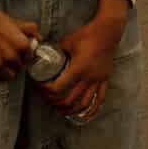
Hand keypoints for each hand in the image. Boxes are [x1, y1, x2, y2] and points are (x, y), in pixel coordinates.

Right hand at [0, 0, 39, 80]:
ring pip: (8, 77)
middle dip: (14, 64)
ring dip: (5, 72)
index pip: (28, 59)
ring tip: (0, 64)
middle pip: (18, 69)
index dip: (23, 57)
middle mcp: (12, 57)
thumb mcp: (17, 22)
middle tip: (7, 57)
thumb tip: (39, 38)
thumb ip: (31, 30)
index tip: (18, 54)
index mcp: (22, 45)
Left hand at [40, 0, 124, 120]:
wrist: (107, 32)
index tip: (40, 87)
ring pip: (84, 104)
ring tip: (62, 111)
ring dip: (71, 110)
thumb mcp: (67, 42)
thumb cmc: (87, 35)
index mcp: (77, 69)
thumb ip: (57, 51)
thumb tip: (45, 55)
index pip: (58, 88)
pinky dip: (92, 110)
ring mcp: (98, 80)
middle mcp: (88, 78)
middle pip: (69, 100)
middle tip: (48, 100)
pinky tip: (85, 116)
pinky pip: (99, 99)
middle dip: (56, 103)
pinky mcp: (105, 80)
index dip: (46, 91)